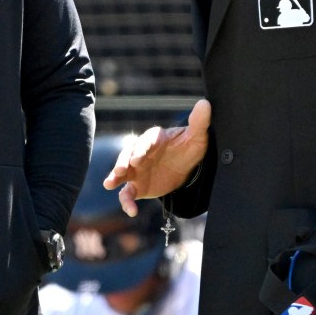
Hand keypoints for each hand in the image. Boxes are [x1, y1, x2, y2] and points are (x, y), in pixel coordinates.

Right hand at [104, 98, 210, 215]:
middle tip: (122, 169)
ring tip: (110, 183)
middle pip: (129, 154)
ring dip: (116, 176)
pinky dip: (126, 201)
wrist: (186, 168)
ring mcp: (137, 170)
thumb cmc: (189, 148)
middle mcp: (142, 152)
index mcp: (155, 138)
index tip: (138, 158)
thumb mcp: (197, 137)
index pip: (146, 140)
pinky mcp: (137, 186)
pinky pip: (128, 193)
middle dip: (124, 161)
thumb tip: (205, 103)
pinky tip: (131, 211)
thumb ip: (199, 122)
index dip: (141, 149)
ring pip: (122, 172)